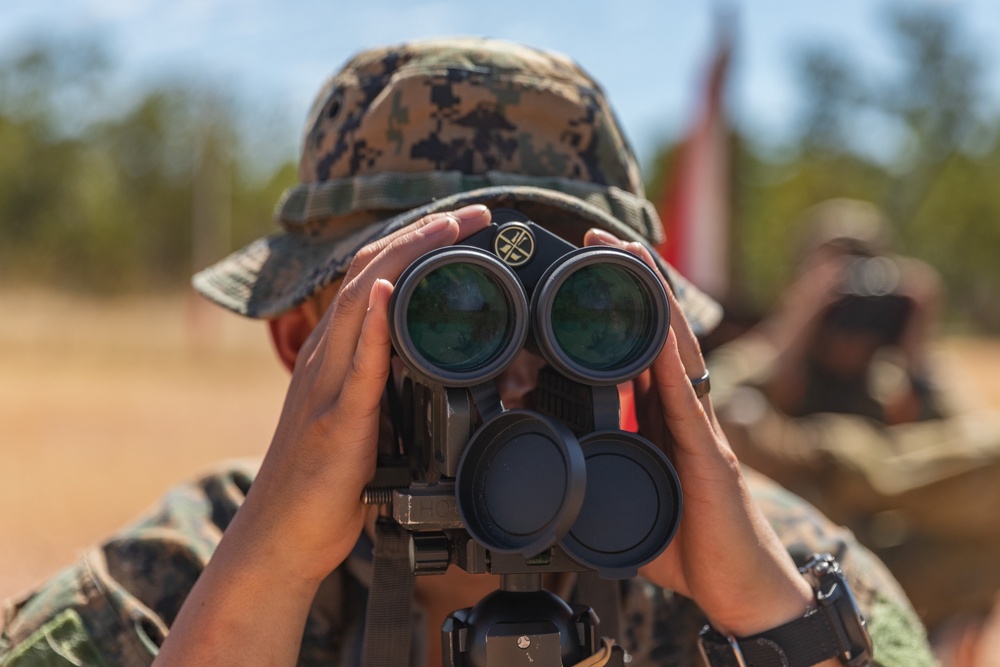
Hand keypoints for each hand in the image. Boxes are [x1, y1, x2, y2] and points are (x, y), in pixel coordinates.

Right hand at [240, 204, 491, 581]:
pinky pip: (355, 367)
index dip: (416, 242)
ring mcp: (327, 386)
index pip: (375, 278)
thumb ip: (385, 383)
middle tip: (475, 213)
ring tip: (448, 228)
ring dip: (406, 258)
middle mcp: (326, 357)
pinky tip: (387, 295)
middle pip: (371, 273)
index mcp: (336, 354)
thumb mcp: (363, 418)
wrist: (282, 537)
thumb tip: (428, 364)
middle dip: (423, 234)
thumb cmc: (325, 482)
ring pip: (362, 303)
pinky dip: (371, 326)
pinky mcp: (336, 423)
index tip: (463, 224)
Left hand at [584, 229, 814, 637]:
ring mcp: (702, 430)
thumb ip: (597, 486)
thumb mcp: (629, 508)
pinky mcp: (711, 456)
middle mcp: (685, 415)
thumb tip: (550, 483)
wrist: (741, 591)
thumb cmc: (690, 550)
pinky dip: (673, 360)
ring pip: (677, 352)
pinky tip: (660, 327)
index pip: (637, 354)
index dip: (614, 314)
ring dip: (653, 301)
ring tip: (630, 255)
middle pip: (658, 335)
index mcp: (663, 423)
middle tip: (598, 242)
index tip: (585, 278)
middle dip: (633, 285)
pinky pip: (689, 399)